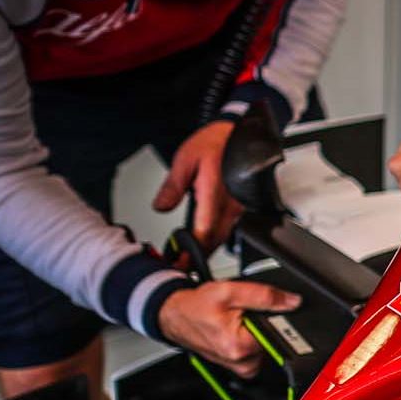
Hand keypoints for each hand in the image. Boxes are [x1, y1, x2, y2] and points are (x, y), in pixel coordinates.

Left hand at [154, 119, 239, 248]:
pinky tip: (203, 241)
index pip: (205, 228)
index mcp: (214, 191)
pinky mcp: (240, 207)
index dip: (192, 247)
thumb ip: (172, 187)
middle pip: (215, 239)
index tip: (179, 258)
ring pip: (224, 237)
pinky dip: (215, 238)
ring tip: (188, 256)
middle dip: (198, 254)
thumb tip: (160, 207)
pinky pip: (228, 228)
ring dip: (206, 248)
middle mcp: (230, 203)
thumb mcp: (184, 160)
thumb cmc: (214, 143)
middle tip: (180, 263)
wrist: (239, 135)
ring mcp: (238, 207)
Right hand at [156, 281, 301, 377]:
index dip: (276, 317)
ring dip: (257, 332)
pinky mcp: (240, 367)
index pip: (279, 332)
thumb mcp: (229, 291)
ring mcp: (241, 367)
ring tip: (237, 321)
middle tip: (243, 313)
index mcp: (240, 346)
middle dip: (263, 323)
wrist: (175, 316)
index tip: (262, 310)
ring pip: (266, 345)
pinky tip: (237, 330)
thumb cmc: (195, 306)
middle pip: (273, 339)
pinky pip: (257, 352)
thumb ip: (264, 296)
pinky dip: (251, 339)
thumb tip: (292, 301)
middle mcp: (242, 362)